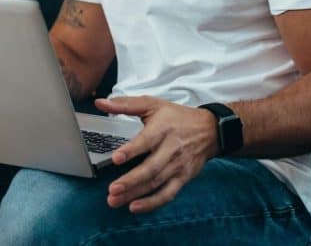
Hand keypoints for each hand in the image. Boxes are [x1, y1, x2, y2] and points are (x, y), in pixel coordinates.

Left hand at [94, 96, 218, 213]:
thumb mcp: (152, 104)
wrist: (210, 130)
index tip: (116, 159)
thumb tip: (100, 103)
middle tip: (113, 189)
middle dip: (131, 181)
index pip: (146, 141)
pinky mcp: (183, 178)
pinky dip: (152, 203)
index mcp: (162, 129)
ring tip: (115, 200)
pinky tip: (135, 207)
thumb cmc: (178, 117)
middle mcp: (171, 149)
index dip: (131, 151)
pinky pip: (167, 194)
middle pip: (151, 168)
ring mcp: (178, 166)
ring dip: (135, 194)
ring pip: (156, 183)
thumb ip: (125, 105)